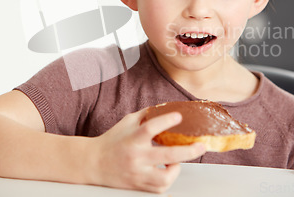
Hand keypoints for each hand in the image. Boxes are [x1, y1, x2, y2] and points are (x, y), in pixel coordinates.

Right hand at [90, 108, 205, 192]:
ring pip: (165, 177)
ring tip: (177, 161)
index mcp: (132, 138)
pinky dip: (167, 179)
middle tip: (201, 145)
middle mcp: (136, 157)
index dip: (167, 120)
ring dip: (176, 168)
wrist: (92, 163)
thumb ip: (146, 115)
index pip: (150, 127)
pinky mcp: (138, 185)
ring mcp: (137, 173)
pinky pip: (159, 187)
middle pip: (167, 154)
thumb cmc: (112, 140)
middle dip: (189, 151)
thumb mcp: (127, 122)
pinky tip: (167, 170)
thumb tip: (166, 107)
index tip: (179, 116)